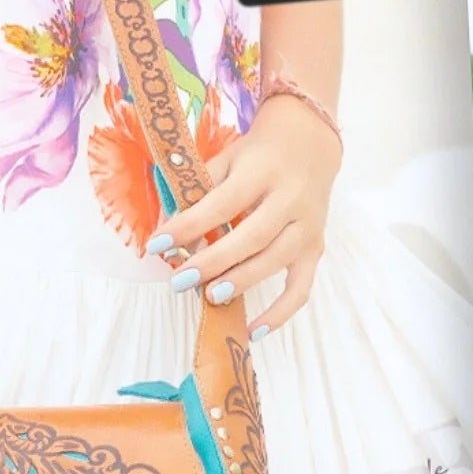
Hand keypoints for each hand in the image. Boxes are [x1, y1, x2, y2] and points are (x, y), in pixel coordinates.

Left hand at [153, 94, 341, 339]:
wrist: (309, 142)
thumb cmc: (259, 154)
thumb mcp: (228, 158)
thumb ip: (200, 190)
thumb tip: (166, 229)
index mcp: (263, 171)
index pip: (222, 203)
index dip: (189, 226)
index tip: (157, 245)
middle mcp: (290, 199)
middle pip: (252, 237)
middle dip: (213, 262)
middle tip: (181, 280)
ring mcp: (307, 226)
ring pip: (275, 262)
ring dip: (241, 282)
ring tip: (210, 296)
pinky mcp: (316, 248)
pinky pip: (300, 288)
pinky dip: (279, 313)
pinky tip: (253, 330)